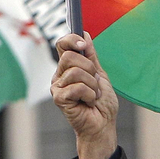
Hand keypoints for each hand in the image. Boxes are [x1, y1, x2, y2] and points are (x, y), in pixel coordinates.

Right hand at [51, 32, 119, 158]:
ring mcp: (57, 87)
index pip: (62, 45)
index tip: (83, 43)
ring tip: (93, 95)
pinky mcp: (59, 99)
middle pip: (69, 56)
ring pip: (75, 72)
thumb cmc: (101, 102)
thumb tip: (84, 34)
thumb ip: (91, 56)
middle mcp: (59, 76)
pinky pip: (77, 87)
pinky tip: (89, 102)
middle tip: (94, 81)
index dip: (71, 40)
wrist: (102, 124)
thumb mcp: (99, 74)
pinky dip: (90, 94)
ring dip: (92, 84)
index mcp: (68, 68)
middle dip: (89, 68)